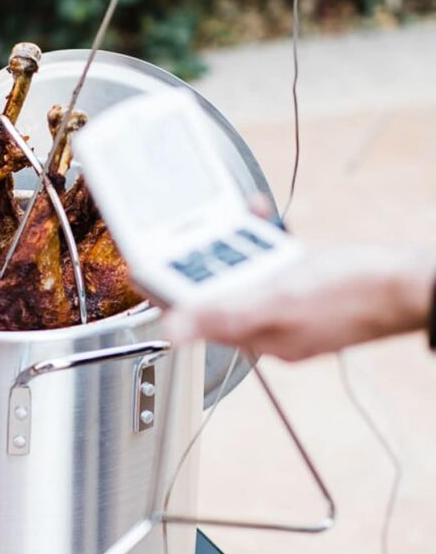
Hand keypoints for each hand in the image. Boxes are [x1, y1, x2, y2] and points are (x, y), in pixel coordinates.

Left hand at [164, 246, 435, 360]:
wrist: (410, 284)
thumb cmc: (355, 293)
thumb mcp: (280, 299)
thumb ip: (223, 315)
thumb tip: (171, 332)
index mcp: (256, 335)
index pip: (194, 316)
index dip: (166, 291)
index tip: (143, 266)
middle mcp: (269, 327)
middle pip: (217, 293)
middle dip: (202, 261)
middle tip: (190, 232)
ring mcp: (289, 308)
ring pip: (245, 275)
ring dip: (235, 245)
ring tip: (235, 218)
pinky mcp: (308, 289)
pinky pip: (273, 265)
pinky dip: (266, 242)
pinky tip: (267, 220)